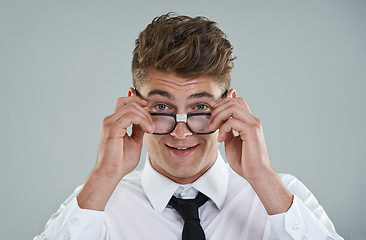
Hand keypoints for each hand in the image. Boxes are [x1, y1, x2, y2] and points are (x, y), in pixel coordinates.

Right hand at [95, 95, 153, 177]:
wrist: (111, 173)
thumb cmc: (121, 161)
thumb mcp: (135, 141)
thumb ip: (138, 129)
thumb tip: (146, 121)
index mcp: (115, 122)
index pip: (124, 102)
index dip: (137, 99)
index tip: (148, 106)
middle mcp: (111, 120)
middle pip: (129, 101)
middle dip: (145, 110)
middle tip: (152, 125)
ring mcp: (110, 123)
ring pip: (131, 107)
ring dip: (145, 116)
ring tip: (150, 129)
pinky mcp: (113, 128)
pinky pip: (131, 115)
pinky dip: (142, 120)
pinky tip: (147, 130)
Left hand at [209, 90, 292, 214]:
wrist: (256, 174)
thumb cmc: (244, 160)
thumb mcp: (231, 140)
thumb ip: (227, 128)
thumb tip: (220, 119)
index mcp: (248, 121)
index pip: (236, 101)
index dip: (222, 105)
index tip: (212, 117)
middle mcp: (252, 120)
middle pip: (232, 101)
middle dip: (217, 109)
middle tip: (210, 123)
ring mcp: (253, 124)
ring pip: (232, 107)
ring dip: (218, 116)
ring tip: (213, 128)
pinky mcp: (252, 131)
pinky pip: (233, 121)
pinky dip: (223, 128)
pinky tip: (221, 139)